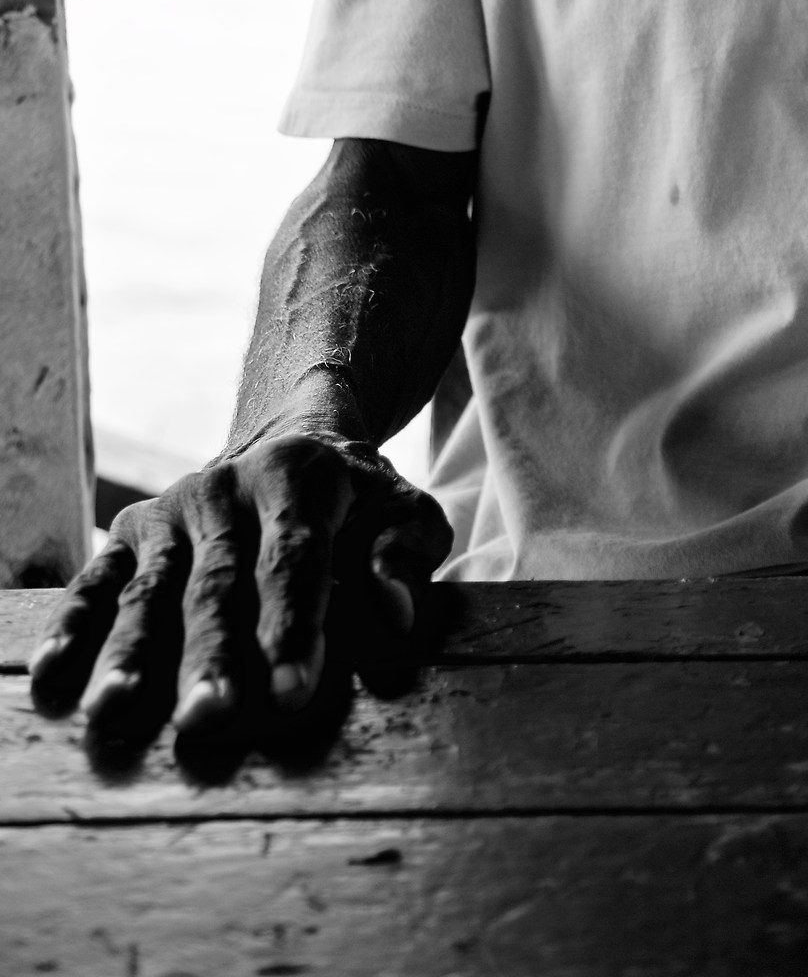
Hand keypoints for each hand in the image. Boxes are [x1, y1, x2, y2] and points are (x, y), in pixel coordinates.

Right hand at [27, 430, 452, 741]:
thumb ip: (406, 553)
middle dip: (209, 655)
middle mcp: (227, 487)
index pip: (296, 560)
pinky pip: (98, 579)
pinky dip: (73, 624)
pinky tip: (53, 674)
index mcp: (298, 479)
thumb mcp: (404, 508)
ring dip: (130, 651)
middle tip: (204, 719)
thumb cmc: (358, 499)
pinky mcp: (132, 529)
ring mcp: (173, 509)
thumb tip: (395, 614)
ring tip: (113, 710)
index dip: (293, 628)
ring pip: (150, 589)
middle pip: (217, 583)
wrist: (293, 435)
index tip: (290, 695)